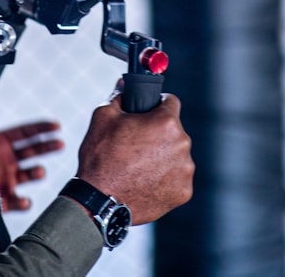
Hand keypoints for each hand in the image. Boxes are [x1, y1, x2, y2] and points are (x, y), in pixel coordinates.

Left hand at [0, 104, 63, 211]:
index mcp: (0, 142)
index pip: (26, 132)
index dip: (42, 128)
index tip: (57, 126)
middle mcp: (7, 160)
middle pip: (34, 151)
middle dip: (48, 147)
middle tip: (60, 144)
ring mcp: (6, 179)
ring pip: (29, 176)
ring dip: (37, 173)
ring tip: (39, 172)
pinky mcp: (1, 199)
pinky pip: (18, 202)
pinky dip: (24, 203)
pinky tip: (24, 200)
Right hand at [75, 93, 193, 224]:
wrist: (99, 200)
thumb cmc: (100, 157)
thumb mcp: (103, 117)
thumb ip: (119, 96)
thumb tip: (124, 83)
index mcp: (166, 122)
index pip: (171, 102)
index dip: (157, 105)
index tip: (148, 112)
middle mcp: (182, 144)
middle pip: (174, 131)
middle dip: (158, 134)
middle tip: (136, 144)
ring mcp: (185, 170)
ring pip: (176, 155)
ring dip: (163, 157)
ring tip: (138, 166)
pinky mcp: (183, 192)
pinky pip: (177, 178)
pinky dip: (165, 179)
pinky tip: (145, 181)